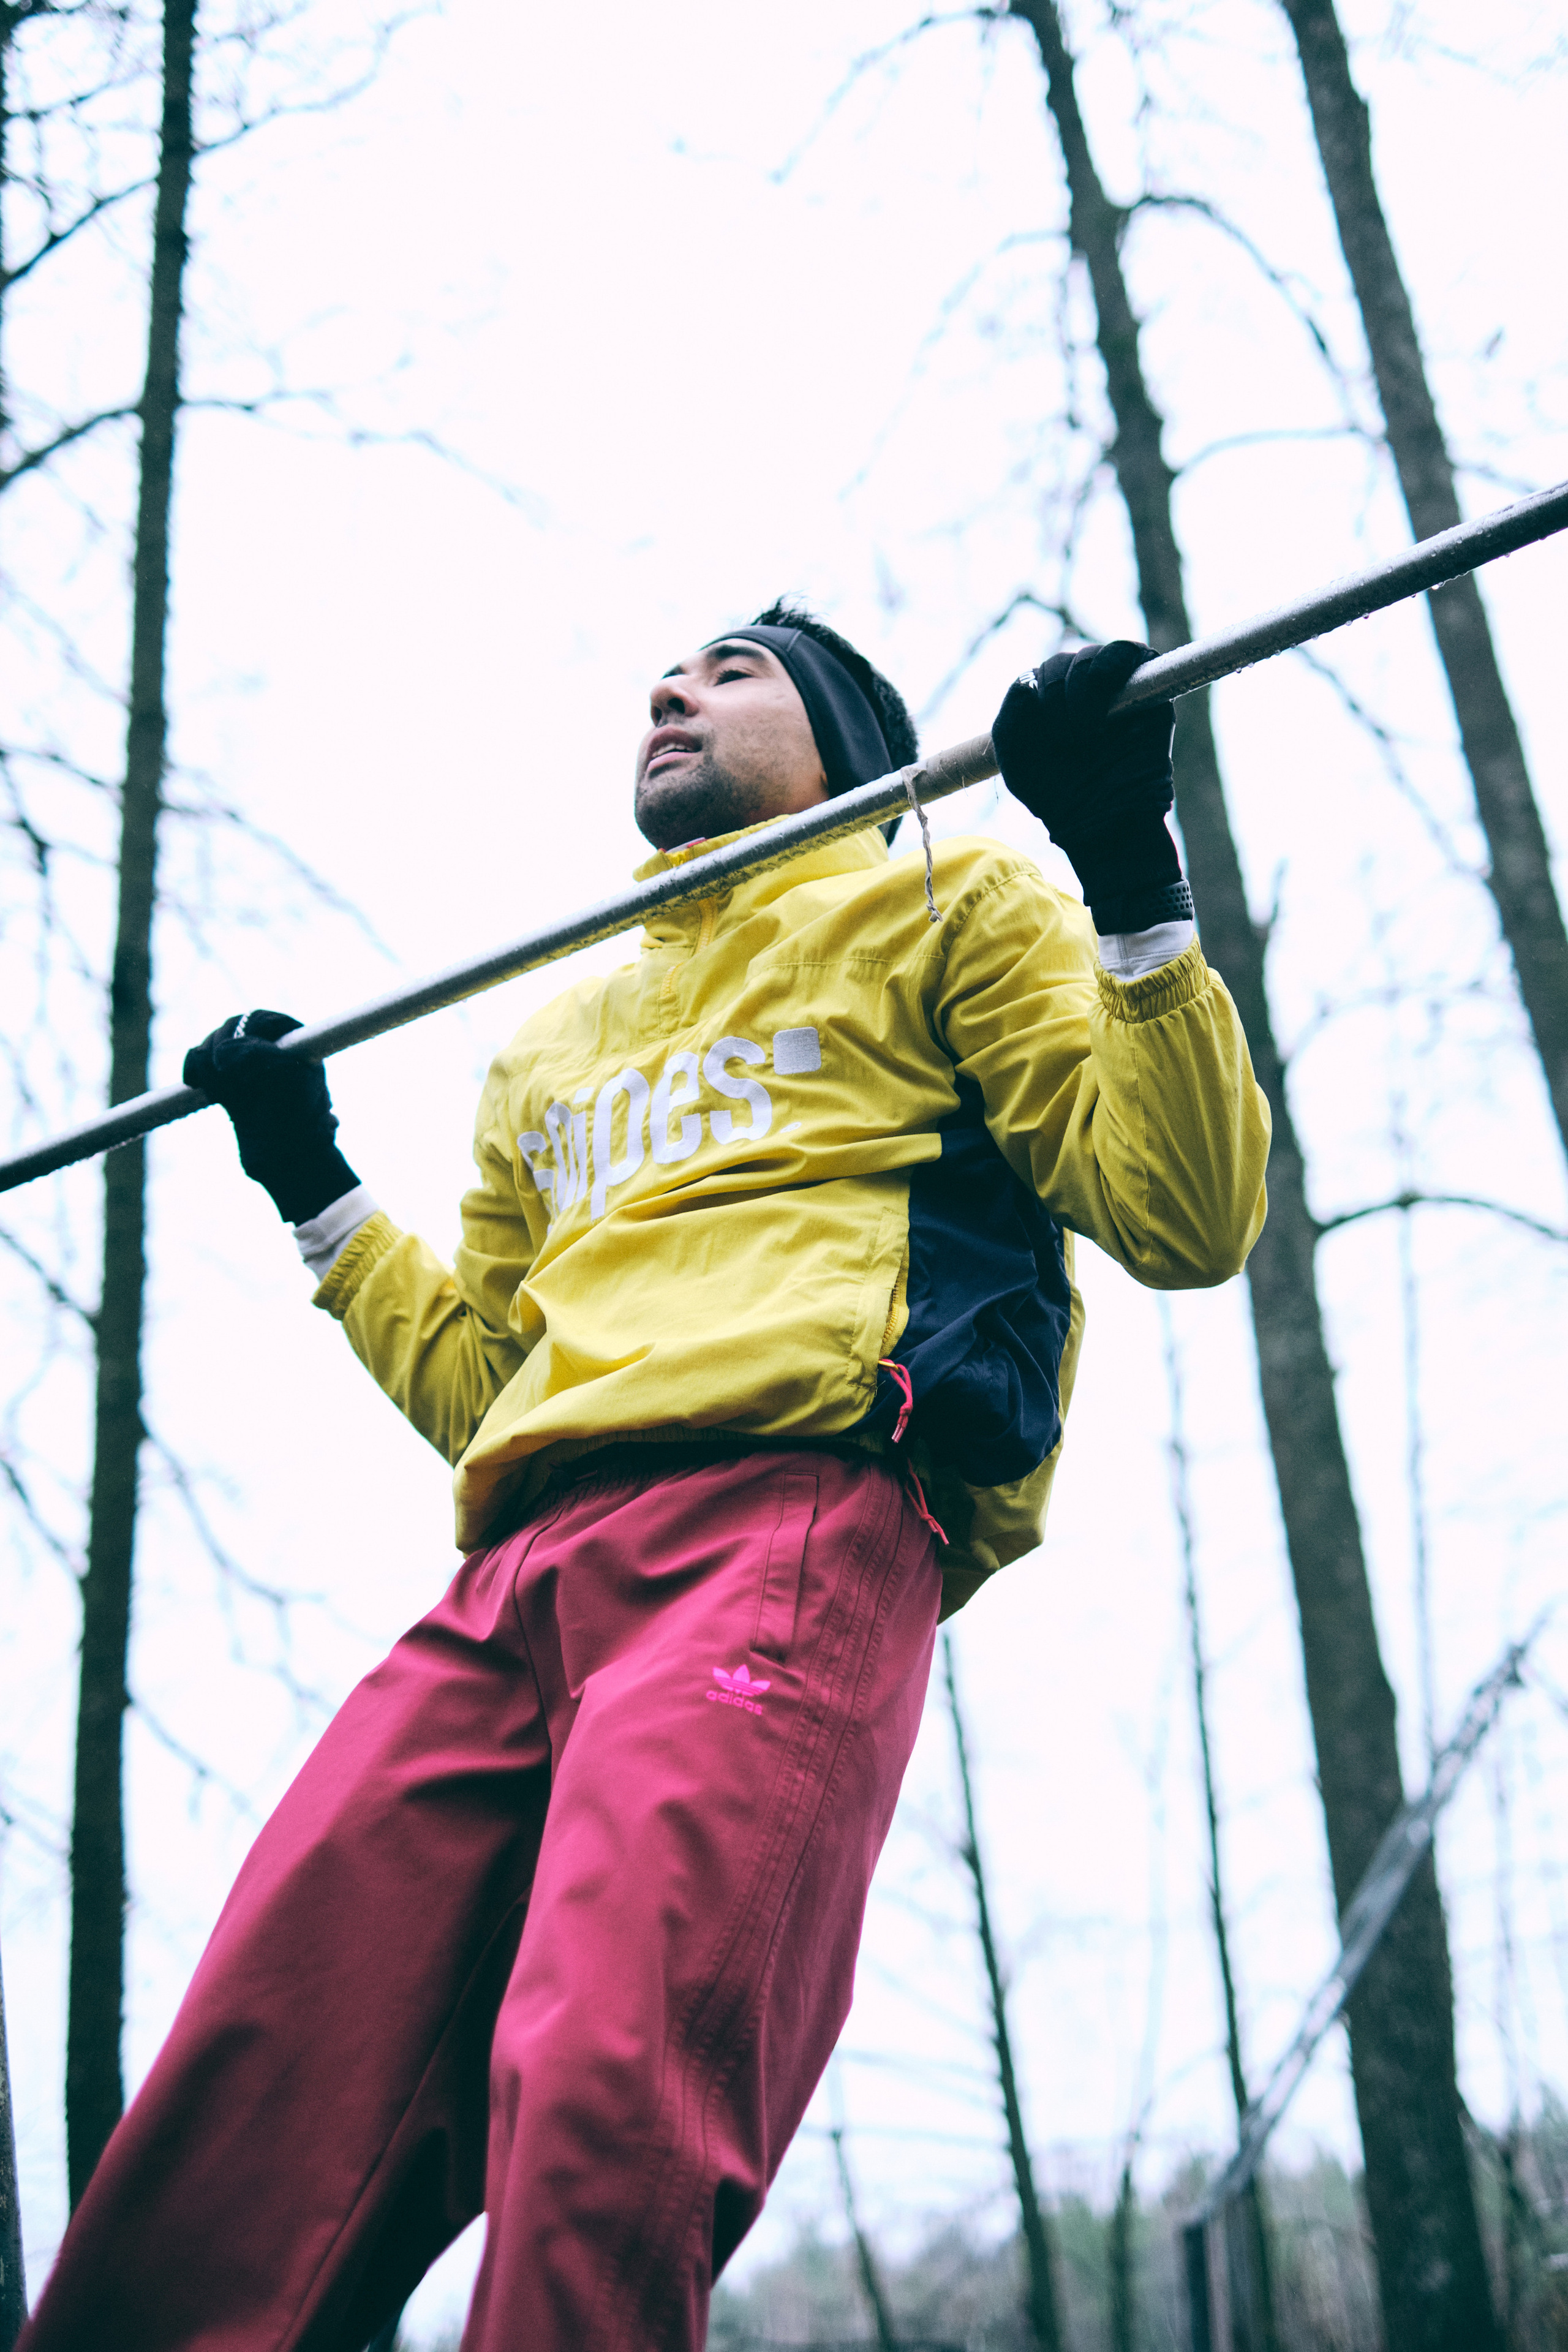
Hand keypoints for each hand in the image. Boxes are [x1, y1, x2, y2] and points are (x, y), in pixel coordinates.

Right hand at [183, 1010, 359, 1224]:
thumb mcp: (288, 1079)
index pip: (259, 1020)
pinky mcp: (225, 1083)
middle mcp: (269, 1048)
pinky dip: (194, 1069)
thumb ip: (256, 1056)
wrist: (287, 1158)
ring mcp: (245, 1066)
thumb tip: (221, 1054)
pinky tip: (196, 1083)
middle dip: (223, 1048)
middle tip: (226, 1077)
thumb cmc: (298, 1119)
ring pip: (212, 1043)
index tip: (245, 1063)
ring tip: (220, 1088)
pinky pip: (198, 1062)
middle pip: (232, 1028)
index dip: (247, 1035)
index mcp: (293, 1041)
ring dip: (209, 1062)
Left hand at [991, 639, 1190, 932]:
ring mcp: (1116, 691)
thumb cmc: (1057, 796)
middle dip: (1057, 695)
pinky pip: (1130, 653)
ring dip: (1080, 686)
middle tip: (1065, 736)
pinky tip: (1102, 699)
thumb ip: (1011, 715)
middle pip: (1064, 663)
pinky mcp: (1149, 691)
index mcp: (1050, 706)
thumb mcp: (1016, 757)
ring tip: (1083, 726)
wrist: (1101, 822)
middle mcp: (1083, 694)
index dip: (1036, 694)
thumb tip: (1028, 681)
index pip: (1039, 676)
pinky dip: (1111, 666)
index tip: (1040, 734)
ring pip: (1093, 657)